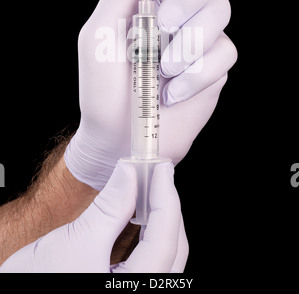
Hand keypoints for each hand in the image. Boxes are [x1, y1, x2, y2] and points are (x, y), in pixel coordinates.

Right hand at [0, 161, 187, 272]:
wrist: (17, 293)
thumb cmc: (38, 283)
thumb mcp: (77, 241)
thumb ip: (110, 207)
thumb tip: (129, 173)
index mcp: (134, 290)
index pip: (165, 240)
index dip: (166, 198)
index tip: (162, 170)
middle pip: (172, 249)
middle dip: (167, 209)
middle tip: (157, 176)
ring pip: (165, 258)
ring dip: (160, 222)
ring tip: (150, 192)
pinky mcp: (123, 289)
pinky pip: (150, 263)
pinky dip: (149, 237)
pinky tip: (141, 218)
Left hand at [65, 0, 237, 189]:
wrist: (120, 139)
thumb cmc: (103, 90)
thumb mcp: (98, 37)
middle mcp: (177, 10)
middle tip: (164, 24)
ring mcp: (199, 37)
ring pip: (220, 10)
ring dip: (190, 41)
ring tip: (162, 70)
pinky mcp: (215, 65)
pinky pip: (225, 52)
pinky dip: (197, 74)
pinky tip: (173, 92)